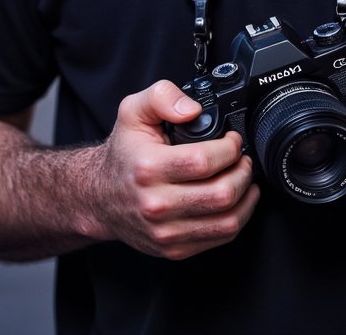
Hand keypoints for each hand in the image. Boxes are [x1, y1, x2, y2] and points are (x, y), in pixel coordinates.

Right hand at [90, 80, 259, 260]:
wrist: (99, 197)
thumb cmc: (123, 154)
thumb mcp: (133, 111)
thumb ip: (162, 96)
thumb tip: (192, 110)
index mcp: (148, 168)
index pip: (204, 161)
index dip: (229, 148)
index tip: (233, 139)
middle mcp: (156, 204)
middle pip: (221, 194)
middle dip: (243, 171)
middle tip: (242, 158)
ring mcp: (165, 231)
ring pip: (226, 221)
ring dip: (246, 197)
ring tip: (244, 178)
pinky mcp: (173, 249)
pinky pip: (219, 238)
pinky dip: (237, 217)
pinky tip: (236, 201)